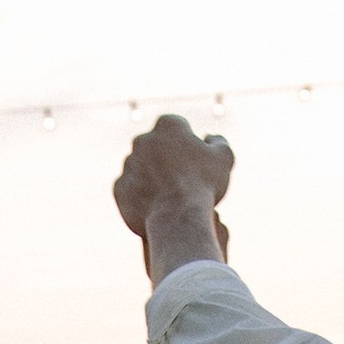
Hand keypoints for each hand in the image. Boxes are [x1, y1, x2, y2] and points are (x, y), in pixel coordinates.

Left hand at [114, 115, 234, 276]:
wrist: (178, 218)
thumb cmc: (204, 185)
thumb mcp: (224, 159)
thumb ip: (218, 142)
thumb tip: (210, 138)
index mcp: (168, 125)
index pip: (178, 128)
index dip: (188, 145)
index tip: (195, 162)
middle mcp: (143, 139)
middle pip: (156, 147)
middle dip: (166, 159)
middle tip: (182, 181)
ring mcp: (128, 164)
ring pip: (141, 169)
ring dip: (152, 178)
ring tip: (169, 198)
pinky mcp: (119, 188)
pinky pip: (130, 191)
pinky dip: (140, 197)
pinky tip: (156, 208)